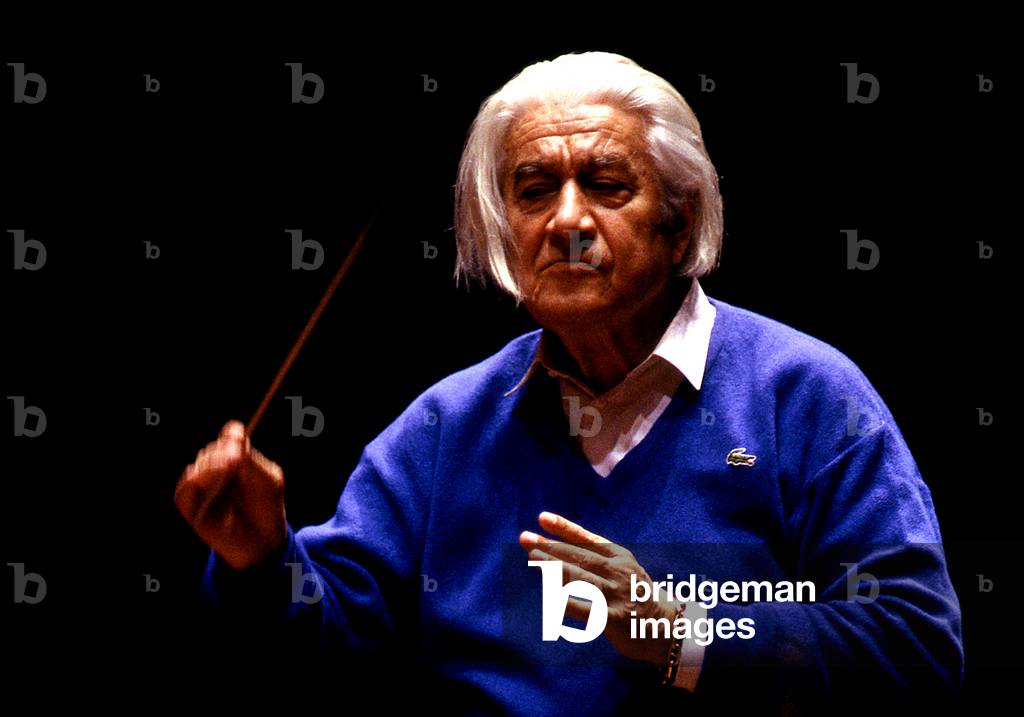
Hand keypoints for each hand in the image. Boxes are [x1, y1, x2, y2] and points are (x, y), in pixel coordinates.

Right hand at [174, 420, 287, 568]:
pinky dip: (195, 482)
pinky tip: (210, 484)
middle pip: (212, 449)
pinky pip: (184, 490)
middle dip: (224, 454)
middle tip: (237, 464)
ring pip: (197, 466)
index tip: (240, 440)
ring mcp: (202, 486)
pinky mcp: (190, 506)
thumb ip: (250, 459)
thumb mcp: (268, 479)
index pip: (229, 435)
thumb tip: (233, 438)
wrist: (264, 541)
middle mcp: (216, 468)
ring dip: (212, 467)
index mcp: (236, 457)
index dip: (233, 435)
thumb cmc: (267, 507)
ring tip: (228, 473)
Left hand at [519, 512, 677, 666]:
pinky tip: (551, 597)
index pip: (586, 538)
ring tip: (532, 560)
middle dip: (549, 546)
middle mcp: (618, 571)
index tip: (541, 518)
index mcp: (618, 556)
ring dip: (553, 568)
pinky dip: (567, 602)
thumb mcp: (622, 567)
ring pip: (580, 578)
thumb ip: (596, 556)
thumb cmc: (635, 593)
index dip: (563, 527)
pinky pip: (586, 608)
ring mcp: (616, 594)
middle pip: (578, 556)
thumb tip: (556, 545)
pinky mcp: (614, 618)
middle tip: (525, 538)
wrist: (665, 626)